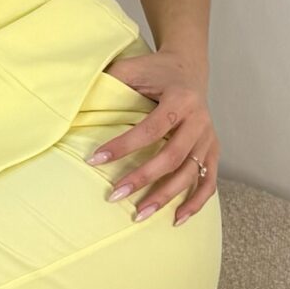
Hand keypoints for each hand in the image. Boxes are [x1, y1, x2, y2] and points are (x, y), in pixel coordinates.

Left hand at [90, 50, 218, 224]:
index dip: (123, 146)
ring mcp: (209, 139)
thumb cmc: (154, 71)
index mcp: (180, 99)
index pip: (151, 128)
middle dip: (142, 178)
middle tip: (114, 196)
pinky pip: (208, 182)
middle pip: (172, 157)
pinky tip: (176, 220)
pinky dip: (195, 203)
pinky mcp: (212, 151)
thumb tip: (76, 99)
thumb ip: (111, 81)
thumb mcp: (132, 68)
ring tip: (138, 215)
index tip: (94, 160)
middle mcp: (199, 121)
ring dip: (165, 197)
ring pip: (190, 175)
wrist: (187, 69)